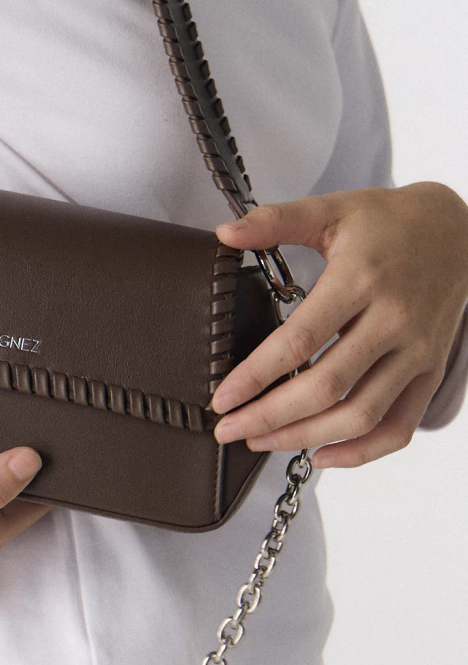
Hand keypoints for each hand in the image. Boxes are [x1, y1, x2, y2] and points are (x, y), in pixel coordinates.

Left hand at [210, 181, 467, 469]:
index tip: (222, 398)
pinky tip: (321, 455)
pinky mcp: (429, 373)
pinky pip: (398, 427)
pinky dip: (361, 452)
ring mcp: (415, 353)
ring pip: (360, 415)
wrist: (459, 233)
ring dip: (305, 437)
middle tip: (227, 429)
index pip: (300, 340)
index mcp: (360, 280)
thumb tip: (224, 233)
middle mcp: (392, 321)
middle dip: (269, 416)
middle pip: (326, 387)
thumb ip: (275, 221)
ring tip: (260, 440)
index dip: (256, 376)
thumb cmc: (388, 222)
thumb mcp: (332, 209)